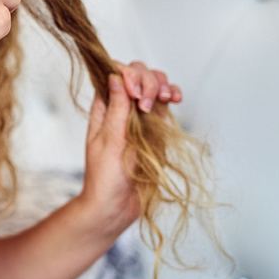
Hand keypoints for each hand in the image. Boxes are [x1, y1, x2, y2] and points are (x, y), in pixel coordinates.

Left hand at [79, 61, 180, 236]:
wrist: (117, 205)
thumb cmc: (105, 176)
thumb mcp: (109, 140)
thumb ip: (116, 109)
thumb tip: (115, 76)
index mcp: (103, 107)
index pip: (115, 74)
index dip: (127, 75)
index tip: (133, 92)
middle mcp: (121, 107)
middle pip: (137, 75)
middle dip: (147, 80)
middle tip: (146, 104)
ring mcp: (139, 116)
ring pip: (153, 85)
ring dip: (162, 85)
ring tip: (166, 98)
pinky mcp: (155, 128)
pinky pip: (164, 104)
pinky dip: (172, 95)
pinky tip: (175, 99)